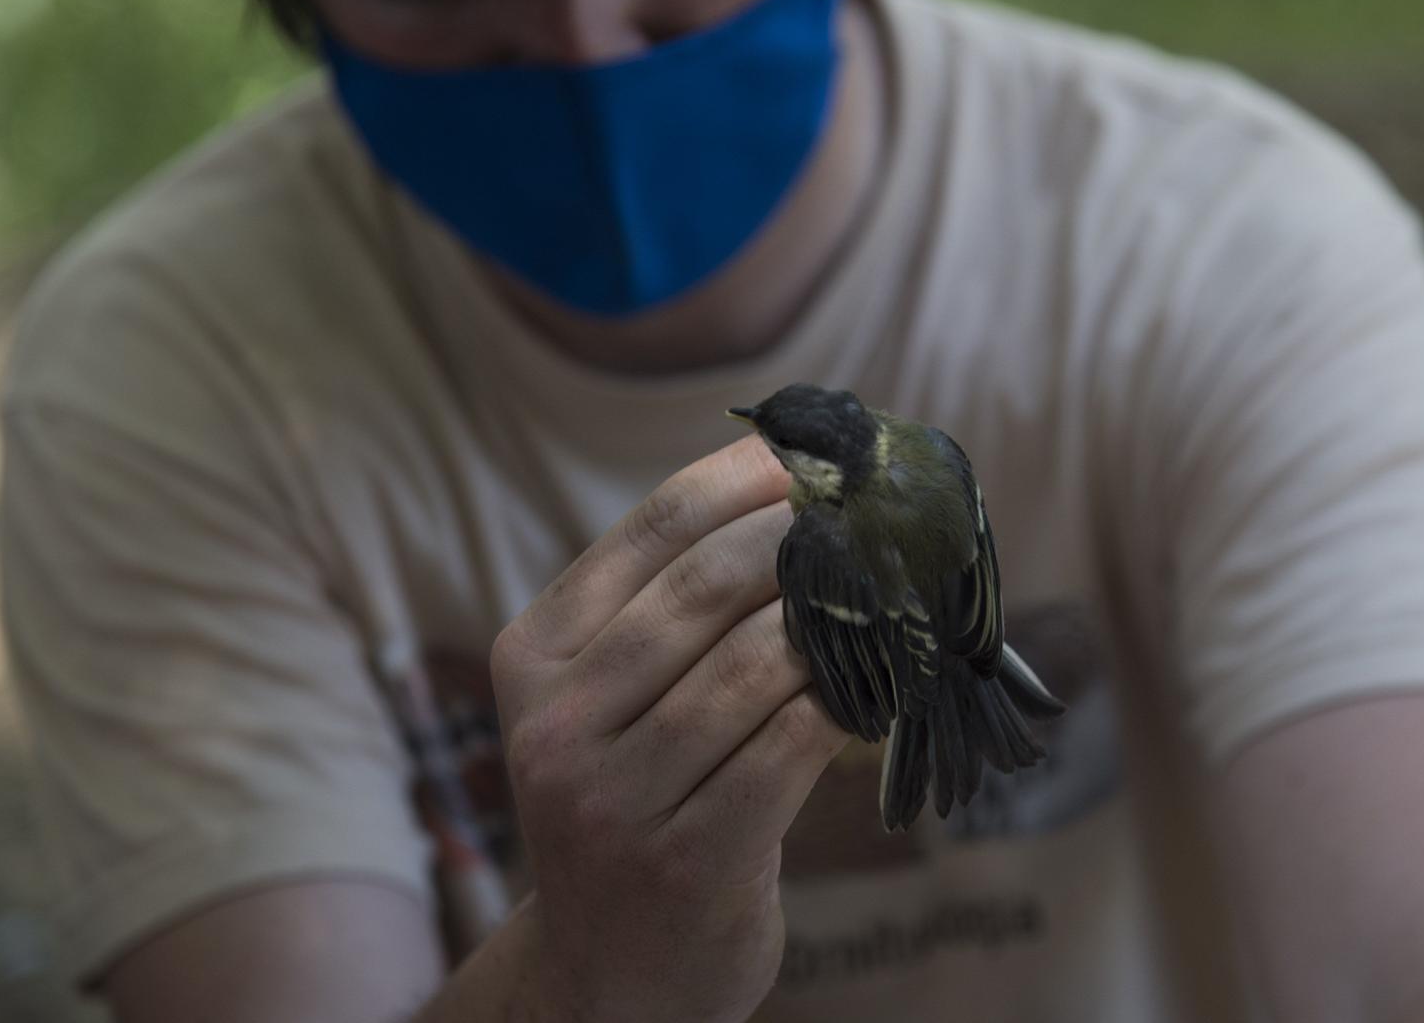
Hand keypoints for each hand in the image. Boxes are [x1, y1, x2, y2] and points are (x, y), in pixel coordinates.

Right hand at [489, 436, 850, 1022]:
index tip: (815, 452)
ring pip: (755, 664)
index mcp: (532, 658)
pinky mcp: (689, 860)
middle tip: (874, 517)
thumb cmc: (635, 803)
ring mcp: (615, 800)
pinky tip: (882, 686)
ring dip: (840, 621)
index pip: (649, 531)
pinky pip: (791, 746)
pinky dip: (848, 703)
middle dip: (805, 538)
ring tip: (891, 597)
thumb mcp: (606, 704)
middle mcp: (557, 724)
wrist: (606, 975)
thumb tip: (791, 487)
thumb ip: (667, 610)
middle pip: (705, 587)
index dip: (742, 477)